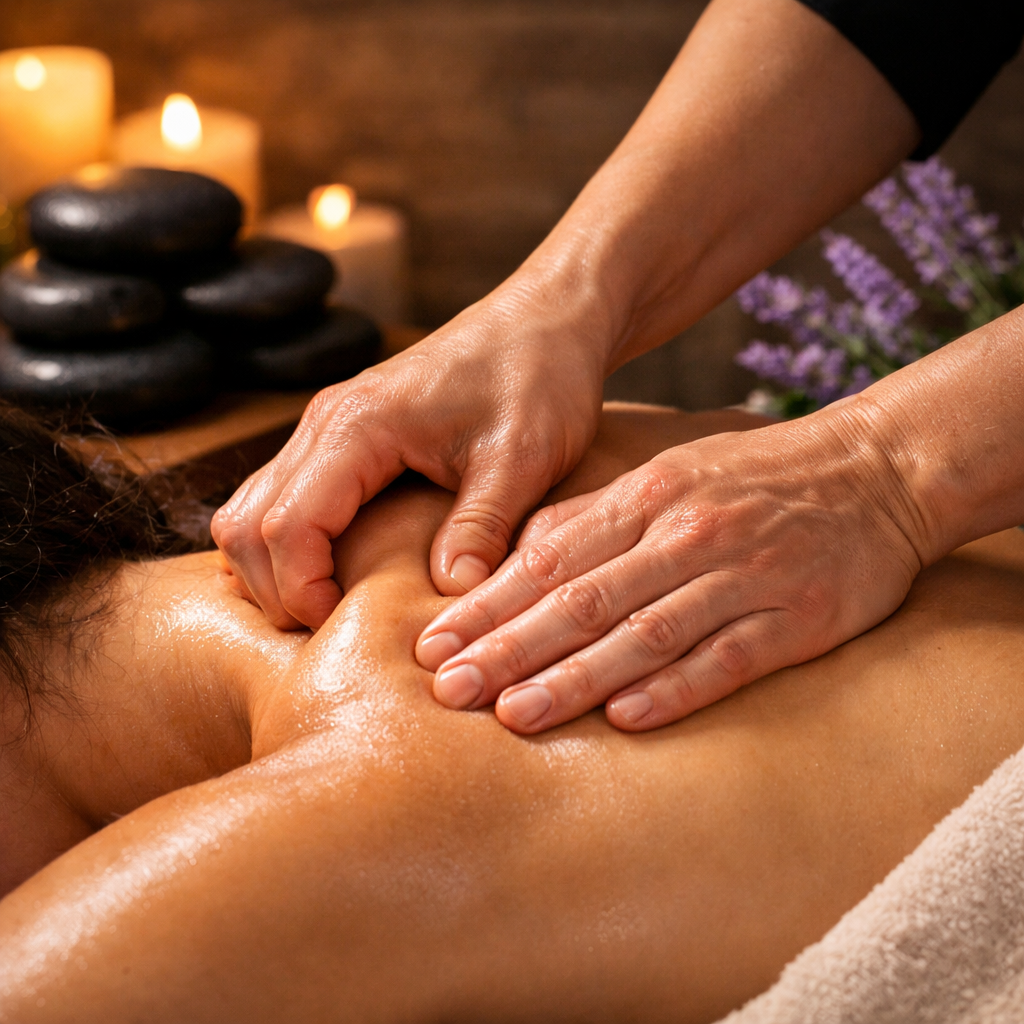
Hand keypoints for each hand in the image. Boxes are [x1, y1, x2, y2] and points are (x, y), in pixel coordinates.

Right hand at [211, 278, 607, 628]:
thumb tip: (449, 599)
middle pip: (246, 525)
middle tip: (331, 636)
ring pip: (253, 511)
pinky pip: (283, 498)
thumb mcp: (522, 458)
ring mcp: (327, 427)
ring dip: (274, 570)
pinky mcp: (343, 438)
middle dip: (275, 591)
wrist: (545, 320)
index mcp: (356, 426)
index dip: (300, 592)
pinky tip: (334, 576)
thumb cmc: (538, 378)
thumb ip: (480, 527)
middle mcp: (324, 423)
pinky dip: (288, 545)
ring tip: (330, 614)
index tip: (342, 632)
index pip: (285, 527)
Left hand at [416, 407, 925, 731]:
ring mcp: (741, 576)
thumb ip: (593, 517)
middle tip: (449, 690)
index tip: (434, 647)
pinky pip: (726, 659)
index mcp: (646, 499)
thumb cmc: (753, 478)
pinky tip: (624, 719)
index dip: (488, 606)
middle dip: (509, 647)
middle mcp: (684, 535)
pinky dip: (674, 688)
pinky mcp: (794, 617)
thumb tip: (518, 556)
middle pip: (583, 599)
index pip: (550, 560)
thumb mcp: (668, 474)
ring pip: (644, 632)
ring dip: (575, 676)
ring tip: (515, 715)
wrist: (873, 471)